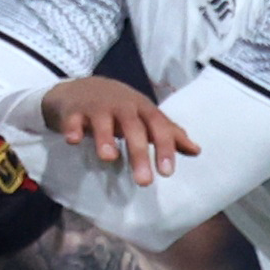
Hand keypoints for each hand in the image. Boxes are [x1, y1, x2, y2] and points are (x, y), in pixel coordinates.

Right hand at [41, 77, 195, 177]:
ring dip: (105, 138)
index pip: (158, 126)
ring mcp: (97, 106)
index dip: (164, 147)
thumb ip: (168, 133)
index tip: (167, 172)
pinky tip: (73, 141)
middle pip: (133, 128)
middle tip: (144, 182)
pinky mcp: (73, 110)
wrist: (81, 87)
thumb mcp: (145, 116)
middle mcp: (122, 105)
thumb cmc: (119, 107)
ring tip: (109, 158)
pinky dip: (73, 128)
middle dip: (138, 153)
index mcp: (142, 108)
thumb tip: (196, 150)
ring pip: (103, 121)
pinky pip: (73, 119)